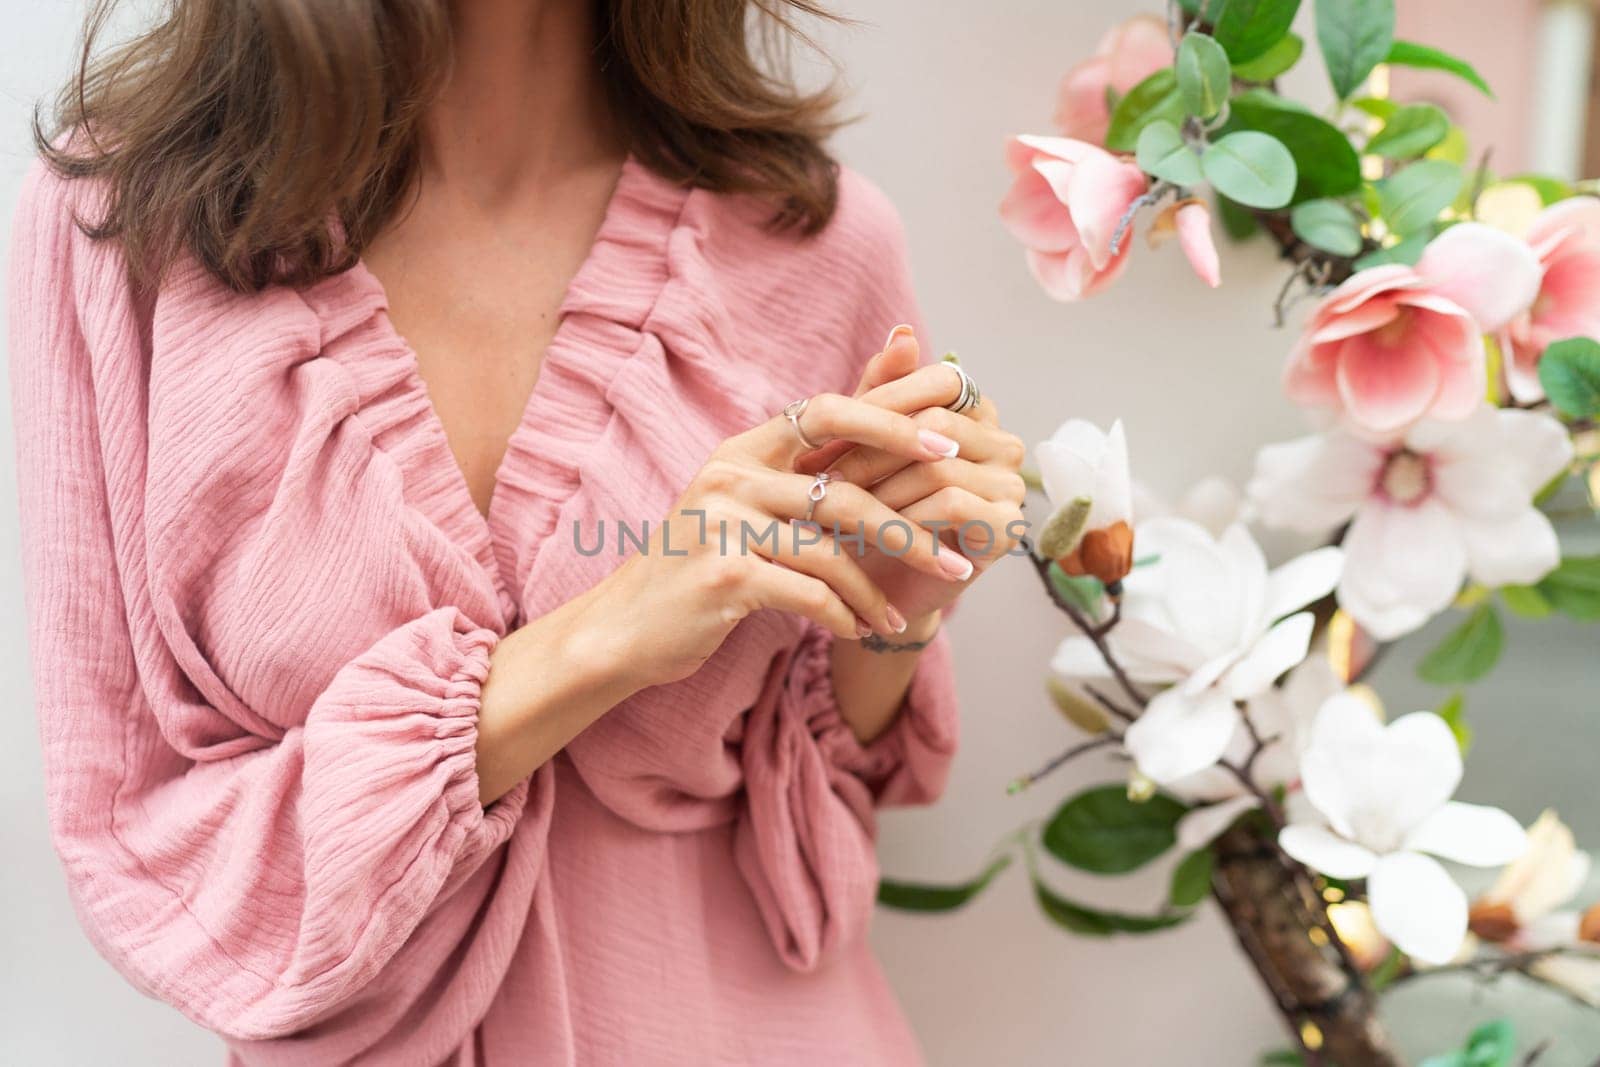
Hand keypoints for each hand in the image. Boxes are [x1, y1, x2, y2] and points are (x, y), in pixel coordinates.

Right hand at [585, 391, 975, 688]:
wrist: (624, 627)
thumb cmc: (701, 565)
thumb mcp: (747, 507)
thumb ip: (806, 470)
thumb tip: (875, 427)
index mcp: (744, 450)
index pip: (829, 411)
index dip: (893, 420)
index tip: (951, 440)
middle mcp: (731, 475)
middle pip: (842, 489)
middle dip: (907, 528)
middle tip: (956, 558)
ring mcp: (723, 523)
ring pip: (829, 552)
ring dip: (874, 593)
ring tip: (897, 621)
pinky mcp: (722, 575)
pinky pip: (806, 593)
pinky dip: (840, 616)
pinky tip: (856, 631)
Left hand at [809, 329, 1026, 623]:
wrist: (876, 589)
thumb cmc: (867, 510)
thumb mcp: (863, 444)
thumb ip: (881, 390)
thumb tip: (903, 331)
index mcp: (975, 412)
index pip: (939, 379)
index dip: (882, 401)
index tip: (826, 432)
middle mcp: (1003, 443)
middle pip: (936, 422)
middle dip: (870, 450)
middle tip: (820, 480)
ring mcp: (1011, 485)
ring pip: (938, 464)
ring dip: (878, 490)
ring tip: (835, 511)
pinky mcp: (1008, 528)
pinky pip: (952, 503)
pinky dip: (902, 516)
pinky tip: (869, 533)